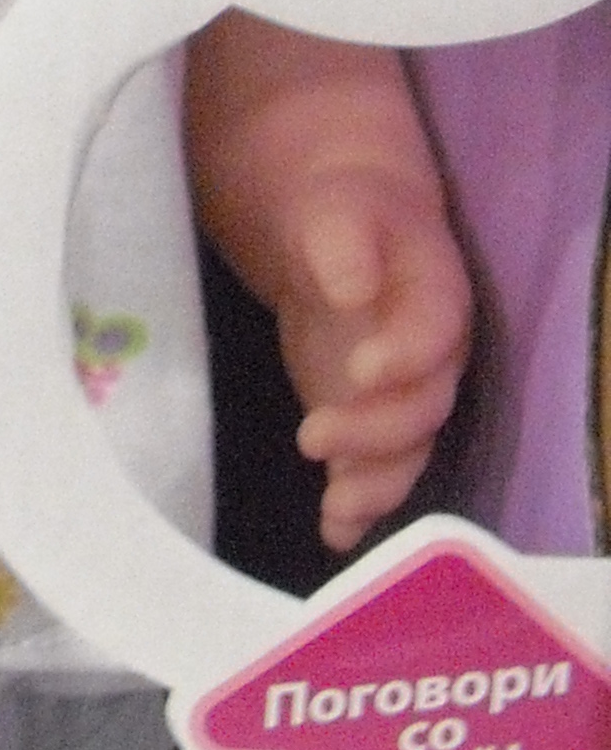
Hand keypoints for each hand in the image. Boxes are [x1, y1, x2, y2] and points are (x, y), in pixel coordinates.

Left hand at [274, 169, 472, 553]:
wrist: (343, 236)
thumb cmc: (343, 219)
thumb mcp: (338, 213)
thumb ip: (345, 246)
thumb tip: (349, 288)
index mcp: (436, 300)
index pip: (435, 334)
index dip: (406, 357)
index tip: (360, 370)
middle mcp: (433, 361)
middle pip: (422, 409)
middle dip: (376, 433)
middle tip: (312, 436)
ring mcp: (403, 399)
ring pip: (406, 454)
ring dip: (375, 487)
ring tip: (335, 509)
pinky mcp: (370, 425)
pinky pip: (375, 472)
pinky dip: (358, 508)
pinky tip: (334, 535)